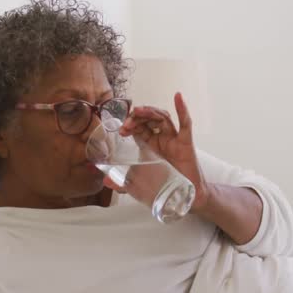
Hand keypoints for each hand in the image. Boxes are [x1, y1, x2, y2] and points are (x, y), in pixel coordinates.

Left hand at [117, 93, 210, 211]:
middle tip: (127, 121)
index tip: (121, 129)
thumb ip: (124, 182)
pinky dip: (183, 110)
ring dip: (150, 112)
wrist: (186, 196)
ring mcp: (174, 139)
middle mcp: (162, 138)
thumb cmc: (167, 185)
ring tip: (139, 111)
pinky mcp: (186, 143)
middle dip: (137, 118)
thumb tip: (106, 182)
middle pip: (149, 119)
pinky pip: (185, 124)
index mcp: (151, 145)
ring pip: (163, 118)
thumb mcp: (141, 182)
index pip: (139, 127)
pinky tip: (178, 97)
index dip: (130, 125)